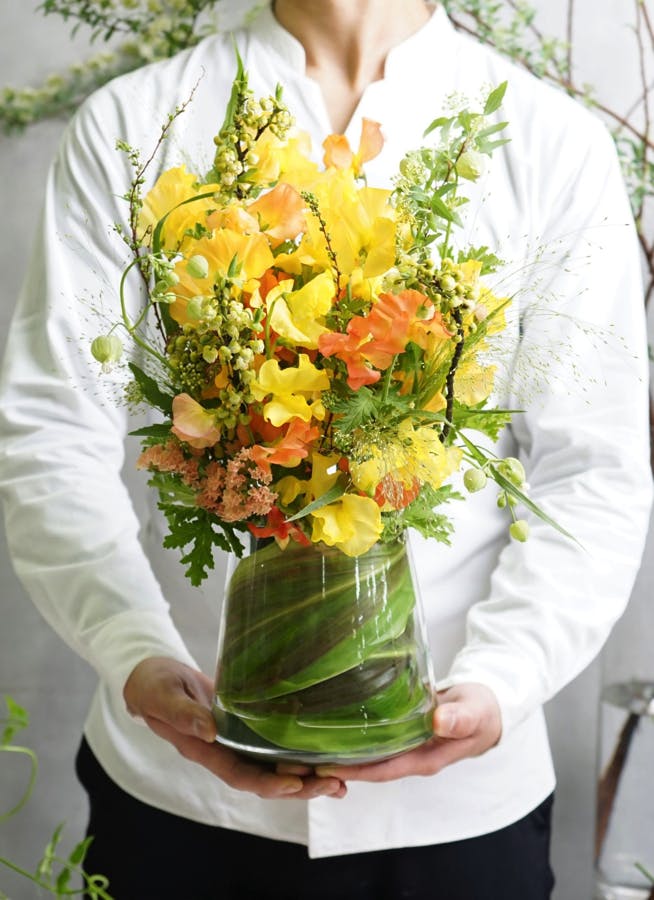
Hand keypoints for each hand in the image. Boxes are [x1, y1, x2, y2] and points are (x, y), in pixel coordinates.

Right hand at [123, 656, 346, 799]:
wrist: (153, 678)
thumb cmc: (153, 686)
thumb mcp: (162, 696)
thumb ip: (182, 714)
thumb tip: (210, 731)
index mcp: (203, 750)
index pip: (240, 775)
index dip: (268, 782)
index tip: (296, 783)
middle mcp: (224, 752)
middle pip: (265, 778)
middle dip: (300, 786)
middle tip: (335, 785)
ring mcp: (236, 741)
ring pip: (273, 765)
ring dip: (305, 775)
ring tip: (340, 779)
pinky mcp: (245, 726)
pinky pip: (273, 744)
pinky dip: (297, 750)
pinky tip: (322, 749)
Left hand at [313, 683, 501, 781]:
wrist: (489, 709)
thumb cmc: (483, 710)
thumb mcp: (476, 710)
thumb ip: (460, 717)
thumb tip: (439, 721)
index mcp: (425, 758)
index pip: (382, 769)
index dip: (353, 769)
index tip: (323, 767)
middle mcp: (410, 757)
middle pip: (368, 768)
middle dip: (336, 767)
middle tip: (297, 760)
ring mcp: (405, 747)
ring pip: (367, 756)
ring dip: (339, 753)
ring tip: (303, 747)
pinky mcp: (401, 733)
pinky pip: (372, 741)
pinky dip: (351, 738)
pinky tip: (329, 729)